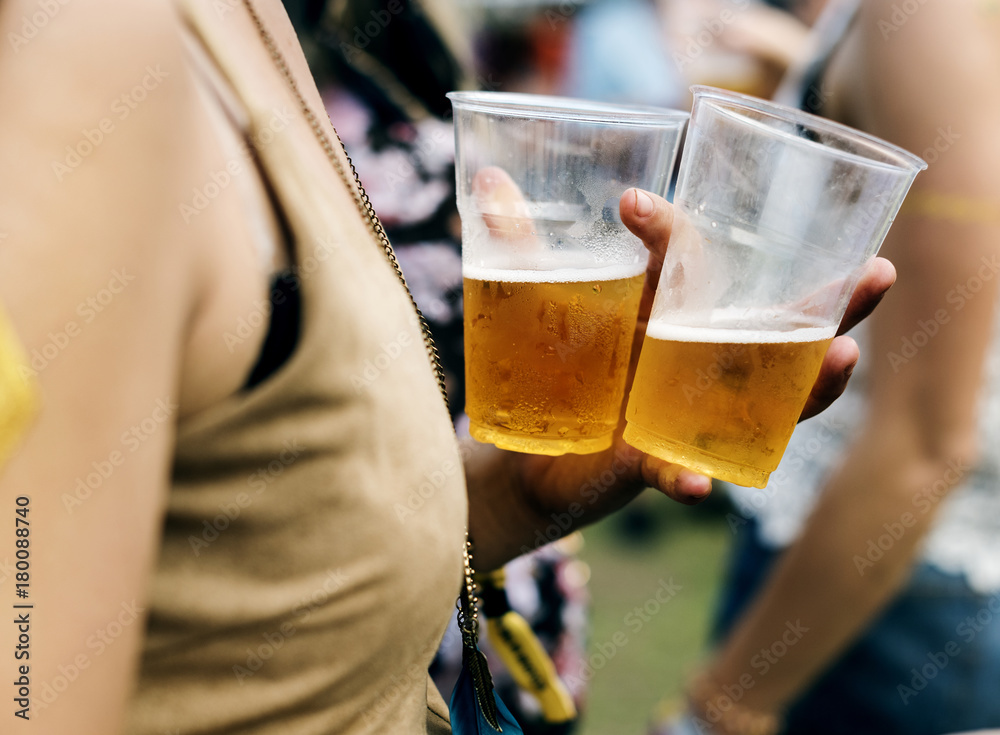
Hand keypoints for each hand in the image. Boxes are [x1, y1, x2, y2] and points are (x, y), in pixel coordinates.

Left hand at [465, 179, 894, 567]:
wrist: (520, 457)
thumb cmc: (550, 375)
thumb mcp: (536, 311)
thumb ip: (517, 250)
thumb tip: (486, 177)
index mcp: (666, 319)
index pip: (691, 269)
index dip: (673, 236)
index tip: (631, 207)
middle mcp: (691, 367)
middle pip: (775, 334)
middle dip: (828, 306)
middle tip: (878, 271)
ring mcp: (682, 418)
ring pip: (765, 405)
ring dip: (808, 387)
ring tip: (843, 359)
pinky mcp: (648, 464)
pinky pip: (678, 472)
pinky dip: (684, 478)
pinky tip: (696, 484)